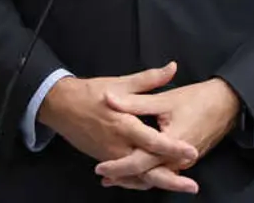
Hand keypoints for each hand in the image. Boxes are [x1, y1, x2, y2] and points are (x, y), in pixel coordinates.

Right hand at [37, 62, 198, 191]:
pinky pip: (126, 176)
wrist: (60, 106)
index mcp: (124, 125)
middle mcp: (118, 146)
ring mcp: (110, 157)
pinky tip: (156, 182)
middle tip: (192, 186)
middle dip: (171, 180)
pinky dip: (141, 181)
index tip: (193, 152)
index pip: (153, 142)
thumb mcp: (120, 83)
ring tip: (180, 185)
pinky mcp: (105, 160)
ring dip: (159, 183)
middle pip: (147, 169)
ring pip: (138, 177)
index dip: (174, 149)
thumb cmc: (90, 93)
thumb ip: (149, 79)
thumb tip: (172, 68)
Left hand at [94, 78, 241, 192]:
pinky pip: (165, 171)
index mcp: (170, 144)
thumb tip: (109, 99)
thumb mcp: (165, 99)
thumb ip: (135, 102)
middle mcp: (178, 159)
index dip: (118, 166)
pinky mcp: (187, 160)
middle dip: (124, 178)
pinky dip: (149, 172)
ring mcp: (184, 162)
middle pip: (146, 175)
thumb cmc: (198, 99)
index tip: (100, 168)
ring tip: (115, 177)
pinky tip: (139, 169)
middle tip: (103, 177)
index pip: (139, 162)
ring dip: (136, 177)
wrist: (228, 103)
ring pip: (156, 176)